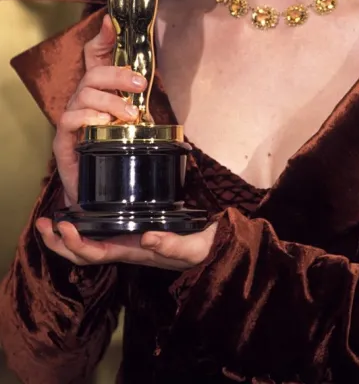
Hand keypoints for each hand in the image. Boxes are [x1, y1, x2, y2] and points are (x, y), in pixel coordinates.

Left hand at [35, 219, 217, 270]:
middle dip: (59, 242)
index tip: (65, 226)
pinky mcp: (131, 225)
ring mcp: (126, 237)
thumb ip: (172, 244)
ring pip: (88, 242)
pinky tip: (77, 207)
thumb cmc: (203, 245)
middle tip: (43, 222)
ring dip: (66, 234)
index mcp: (134, 251)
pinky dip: (83, 221)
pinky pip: (99, 229)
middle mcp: (125, 245)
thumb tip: (147, 236)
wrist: (214, 243)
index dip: (75, 244)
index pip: (96, 253)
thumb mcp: (193, 247)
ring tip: (51, 217)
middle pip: (83, 253)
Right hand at [53, 14, 146, 206]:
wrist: (101, 193)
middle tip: (140, 85)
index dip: (103, 37)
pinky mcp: (63, 140)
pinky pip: (71, 118)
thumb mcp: (136, 123)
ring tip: (130, 116)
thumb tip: (158, 90)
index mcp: (100, 92)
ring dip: (111, 102)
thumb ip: (141, 101)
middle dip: (118, 74)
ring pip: (85, 94)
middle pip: (93, 72)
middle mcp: (83, 100)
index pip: (96, 56)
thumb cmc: (119, 153)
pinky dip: (89, 117)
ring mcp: (71, 119)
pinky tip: (103, 123)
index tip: (111, 20)